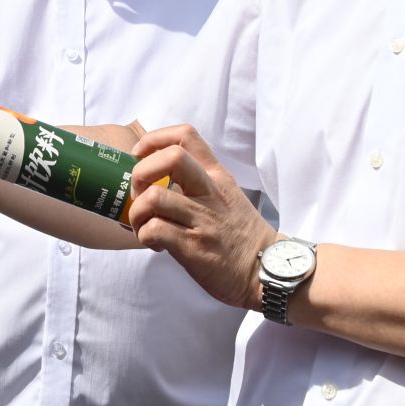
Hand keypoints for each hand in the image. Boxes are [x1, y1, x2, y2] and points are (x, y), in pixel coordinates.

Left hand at [128, 126, 276, 311]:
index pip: (185, 135)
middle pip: (170, 158)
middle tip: (139, 195)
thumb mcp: (227, 195)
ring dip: (137, 212)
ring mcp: (202, 219)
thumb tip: (157, 177)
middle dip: (140, 173)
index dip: (153, 141)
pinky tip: (156, 244)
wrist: (267, 269)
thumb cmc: (241, 235)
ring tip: (143, 225)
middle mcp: (209, 192)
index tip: (141, 158)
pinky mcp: (194, 248)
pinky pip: (156, 230)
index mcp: (216, 176)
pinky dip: (145, 236)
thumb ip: (198, 182)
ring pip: (154, 197)